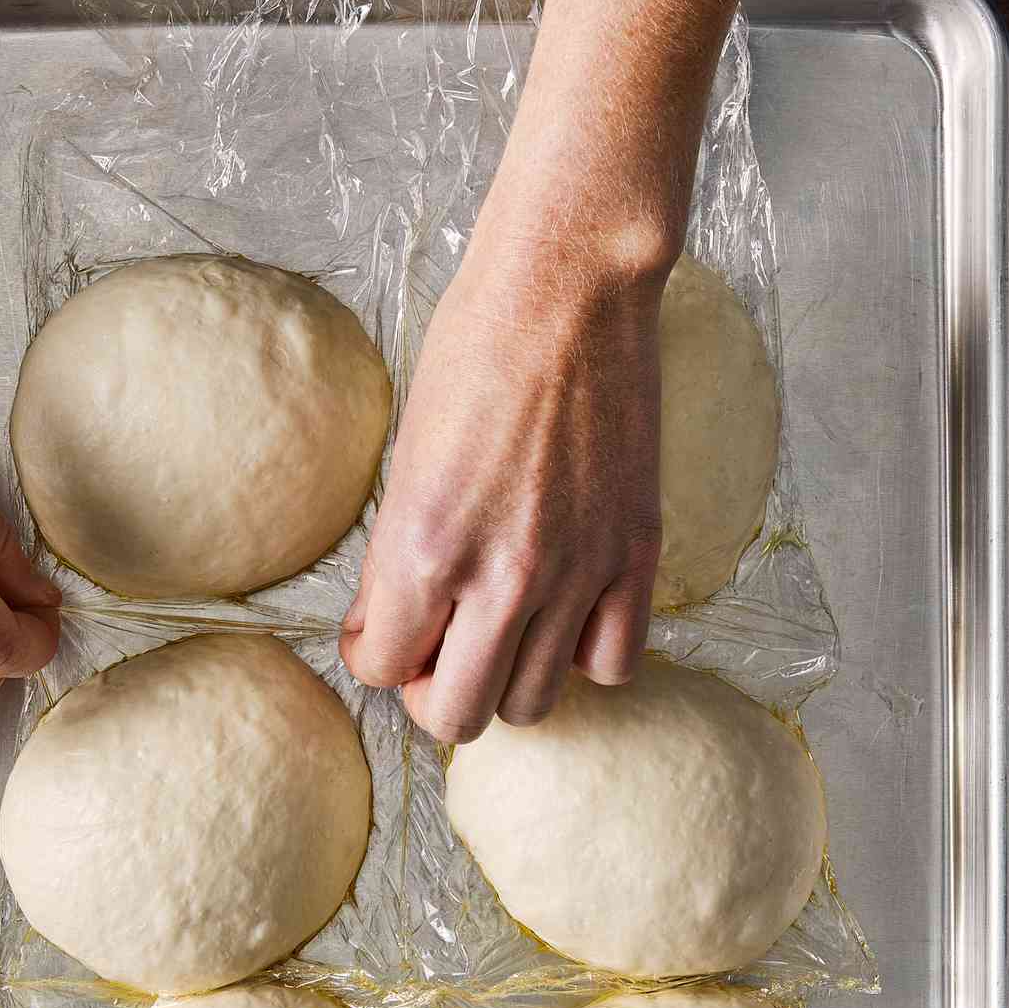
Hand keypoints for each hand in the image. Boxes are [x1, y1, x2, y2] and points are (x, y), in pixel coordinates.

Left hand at [340, 229, 663, 742]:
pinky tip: (565, 615)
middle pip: (458, 717)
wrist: (569, 290)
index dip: (373, 658)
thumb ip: (390, 562)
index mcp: (423, 548)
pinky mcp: (635, 555)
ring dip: (505, 679)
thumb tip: (378, 631)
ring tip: (500, 630)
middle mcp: (500, 577)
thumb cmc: (471, 354)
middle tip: (437, 650)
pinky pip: (612, 665)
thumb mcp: (403, 461)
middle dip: (433, 694)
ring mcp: (577, 572)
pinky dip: (582, 656)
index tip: (382, 632)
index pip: (381, 671)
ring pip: (533, 704)